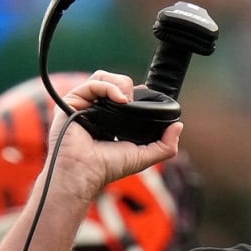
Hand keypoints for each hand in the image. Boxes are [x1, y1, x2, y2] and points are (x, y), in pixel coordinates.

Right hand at [48, 70, 182, 197]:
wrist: (84, 173)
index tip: (146, 97)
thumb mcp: (143, 157)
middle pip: (112, 82)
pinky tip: (120, 99)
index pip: (121, 94)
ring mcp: (82, 105)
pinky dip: (109, 87)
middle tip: (135, 100)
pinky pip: (92, 83)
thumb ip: (165, 146)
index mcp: (108, 120)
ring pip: (102, 77)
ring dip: (119, 82)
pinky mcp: (71, 102)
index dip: (135, 92)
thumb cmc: (106, 168)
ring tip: (127, 99)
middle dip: (127, 84)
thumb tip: (179, 126)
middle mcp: (94, 110)